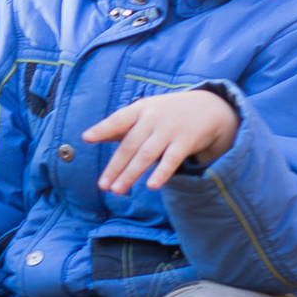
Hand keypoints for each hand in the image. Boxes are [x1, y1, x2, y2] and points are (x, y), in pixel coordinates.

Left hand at [85, 87, 238, 192]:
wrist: (209, 108)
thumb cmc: (167, 113)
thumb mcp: (145, 112)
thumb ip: (121, 125)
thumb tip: (91, 136)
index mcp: (140, 109)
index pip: (118, 120)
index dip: (102, 129)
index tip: (86, 138)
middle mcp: (153, 118)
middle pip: (130, 144)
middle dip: (115, 166)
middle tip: (103, 185)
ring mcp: (170, 129)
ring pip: (147, 154)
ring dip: (131, 173)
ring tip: (117, 189)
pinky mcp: (186, 141)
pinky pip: (171, 160)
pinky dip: (161, 173)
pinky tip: (151, 186)